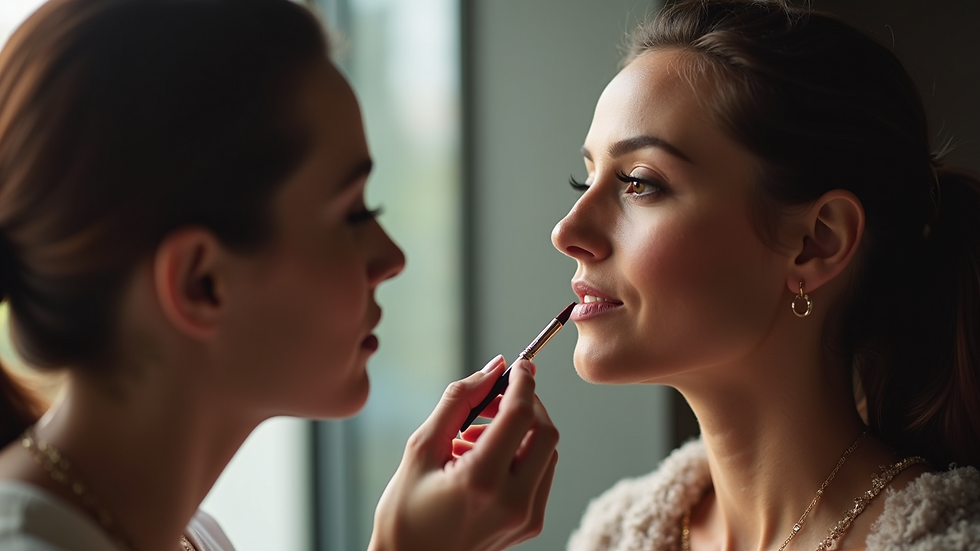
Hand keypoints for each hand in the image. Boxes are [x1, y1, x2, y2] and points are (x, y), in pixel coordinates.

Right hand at [368, 356, 558, 550]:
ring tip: (475, 436)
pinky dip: (521, 456)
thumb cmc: (404, 512)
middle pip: (545, 432)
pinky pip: (541, 475)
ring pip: (547, 452)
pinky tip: (484, 459)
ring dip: (521, 431)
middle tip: (494, 398)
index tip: (518, 365)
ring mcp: (526, 518)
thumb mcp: (421, 448)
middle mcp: (512, 502)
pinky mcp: (531, 525)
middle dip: (527, 404)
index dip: (523, 382)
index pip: (520, 416)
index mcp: (481, 481)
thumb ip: (459, 401)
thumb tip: (493, 368)